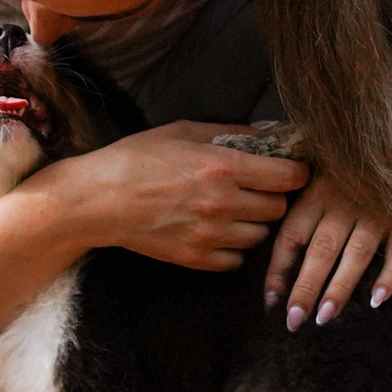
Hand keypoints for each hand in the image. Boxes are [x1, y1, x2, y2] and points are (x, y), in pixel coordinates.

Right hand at [33, 121, 309, 271]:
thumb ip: (230, 132)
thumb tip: (268, 133)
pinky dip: (233, 247)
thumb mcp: (183, 132)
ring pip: (261, 236)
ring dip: (254, 223)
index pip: (288, 176)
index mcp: (222, 167)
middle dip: (274, 197)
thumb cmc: (136, 159)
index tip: (290, 170)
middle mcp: (222, 204)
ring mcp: (210, 235)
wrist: (96, 201)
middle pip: (279, 208)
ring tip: (233, 209)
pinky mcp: (196, 259)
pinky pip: (237, 260)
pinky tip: (216, 230)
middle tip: (257, 188)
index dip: (296, 172)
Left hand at [265, 170, 391, 329]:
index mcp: (316, 194)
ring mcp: (376, 213)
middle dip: (305, 288)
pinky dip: (389, 277)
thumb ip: (304, 210)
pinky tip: (378, 300)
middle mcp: (343, 204)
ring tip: (325, 317)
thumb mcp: (319, 178)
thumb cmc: (348, 168)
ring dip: (339, 287)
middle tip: (294, 321)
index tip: (271, 302)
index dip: (279, 270)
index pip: (292, 237)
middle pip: (320, 251)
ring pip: (355, 255)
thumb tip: (284, 257)